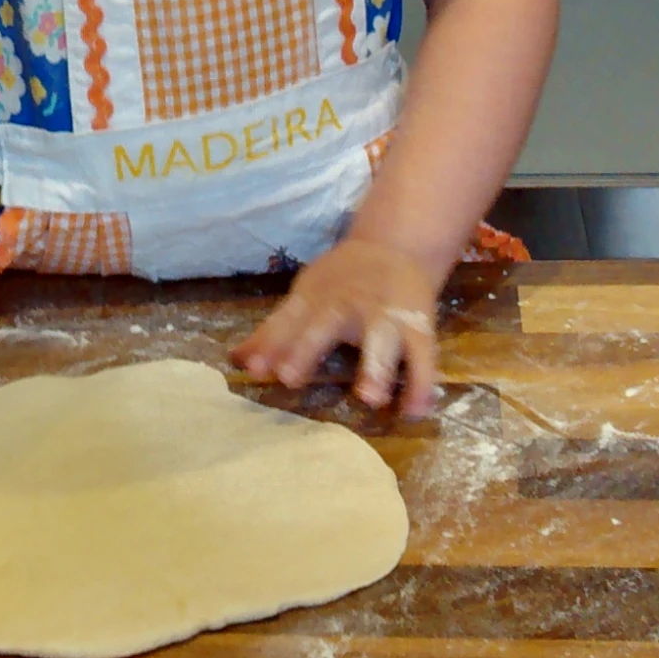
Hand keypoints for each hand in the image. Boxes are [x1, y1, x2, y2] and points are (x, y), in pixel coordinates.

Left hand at [232, 236, 439, 416]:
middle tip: (289, 378)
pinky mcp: (419, 326)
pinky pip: (423, 356)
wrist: (396, 246)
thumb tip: (235, 361)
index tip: (254, 368)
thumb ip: (273, 333)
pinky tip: (413, 410)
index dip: (269, 342)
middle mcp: (349, 303)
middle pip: (326, 323)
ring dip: (376, 367)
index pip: (288, 318)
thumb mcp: (305, 298)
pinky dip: (420, 383)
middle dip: (308, 349)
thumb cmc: (342, 282)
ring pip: (382, 338)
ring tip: (370, 398)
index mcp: (316, 297)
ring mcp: (387, 314)